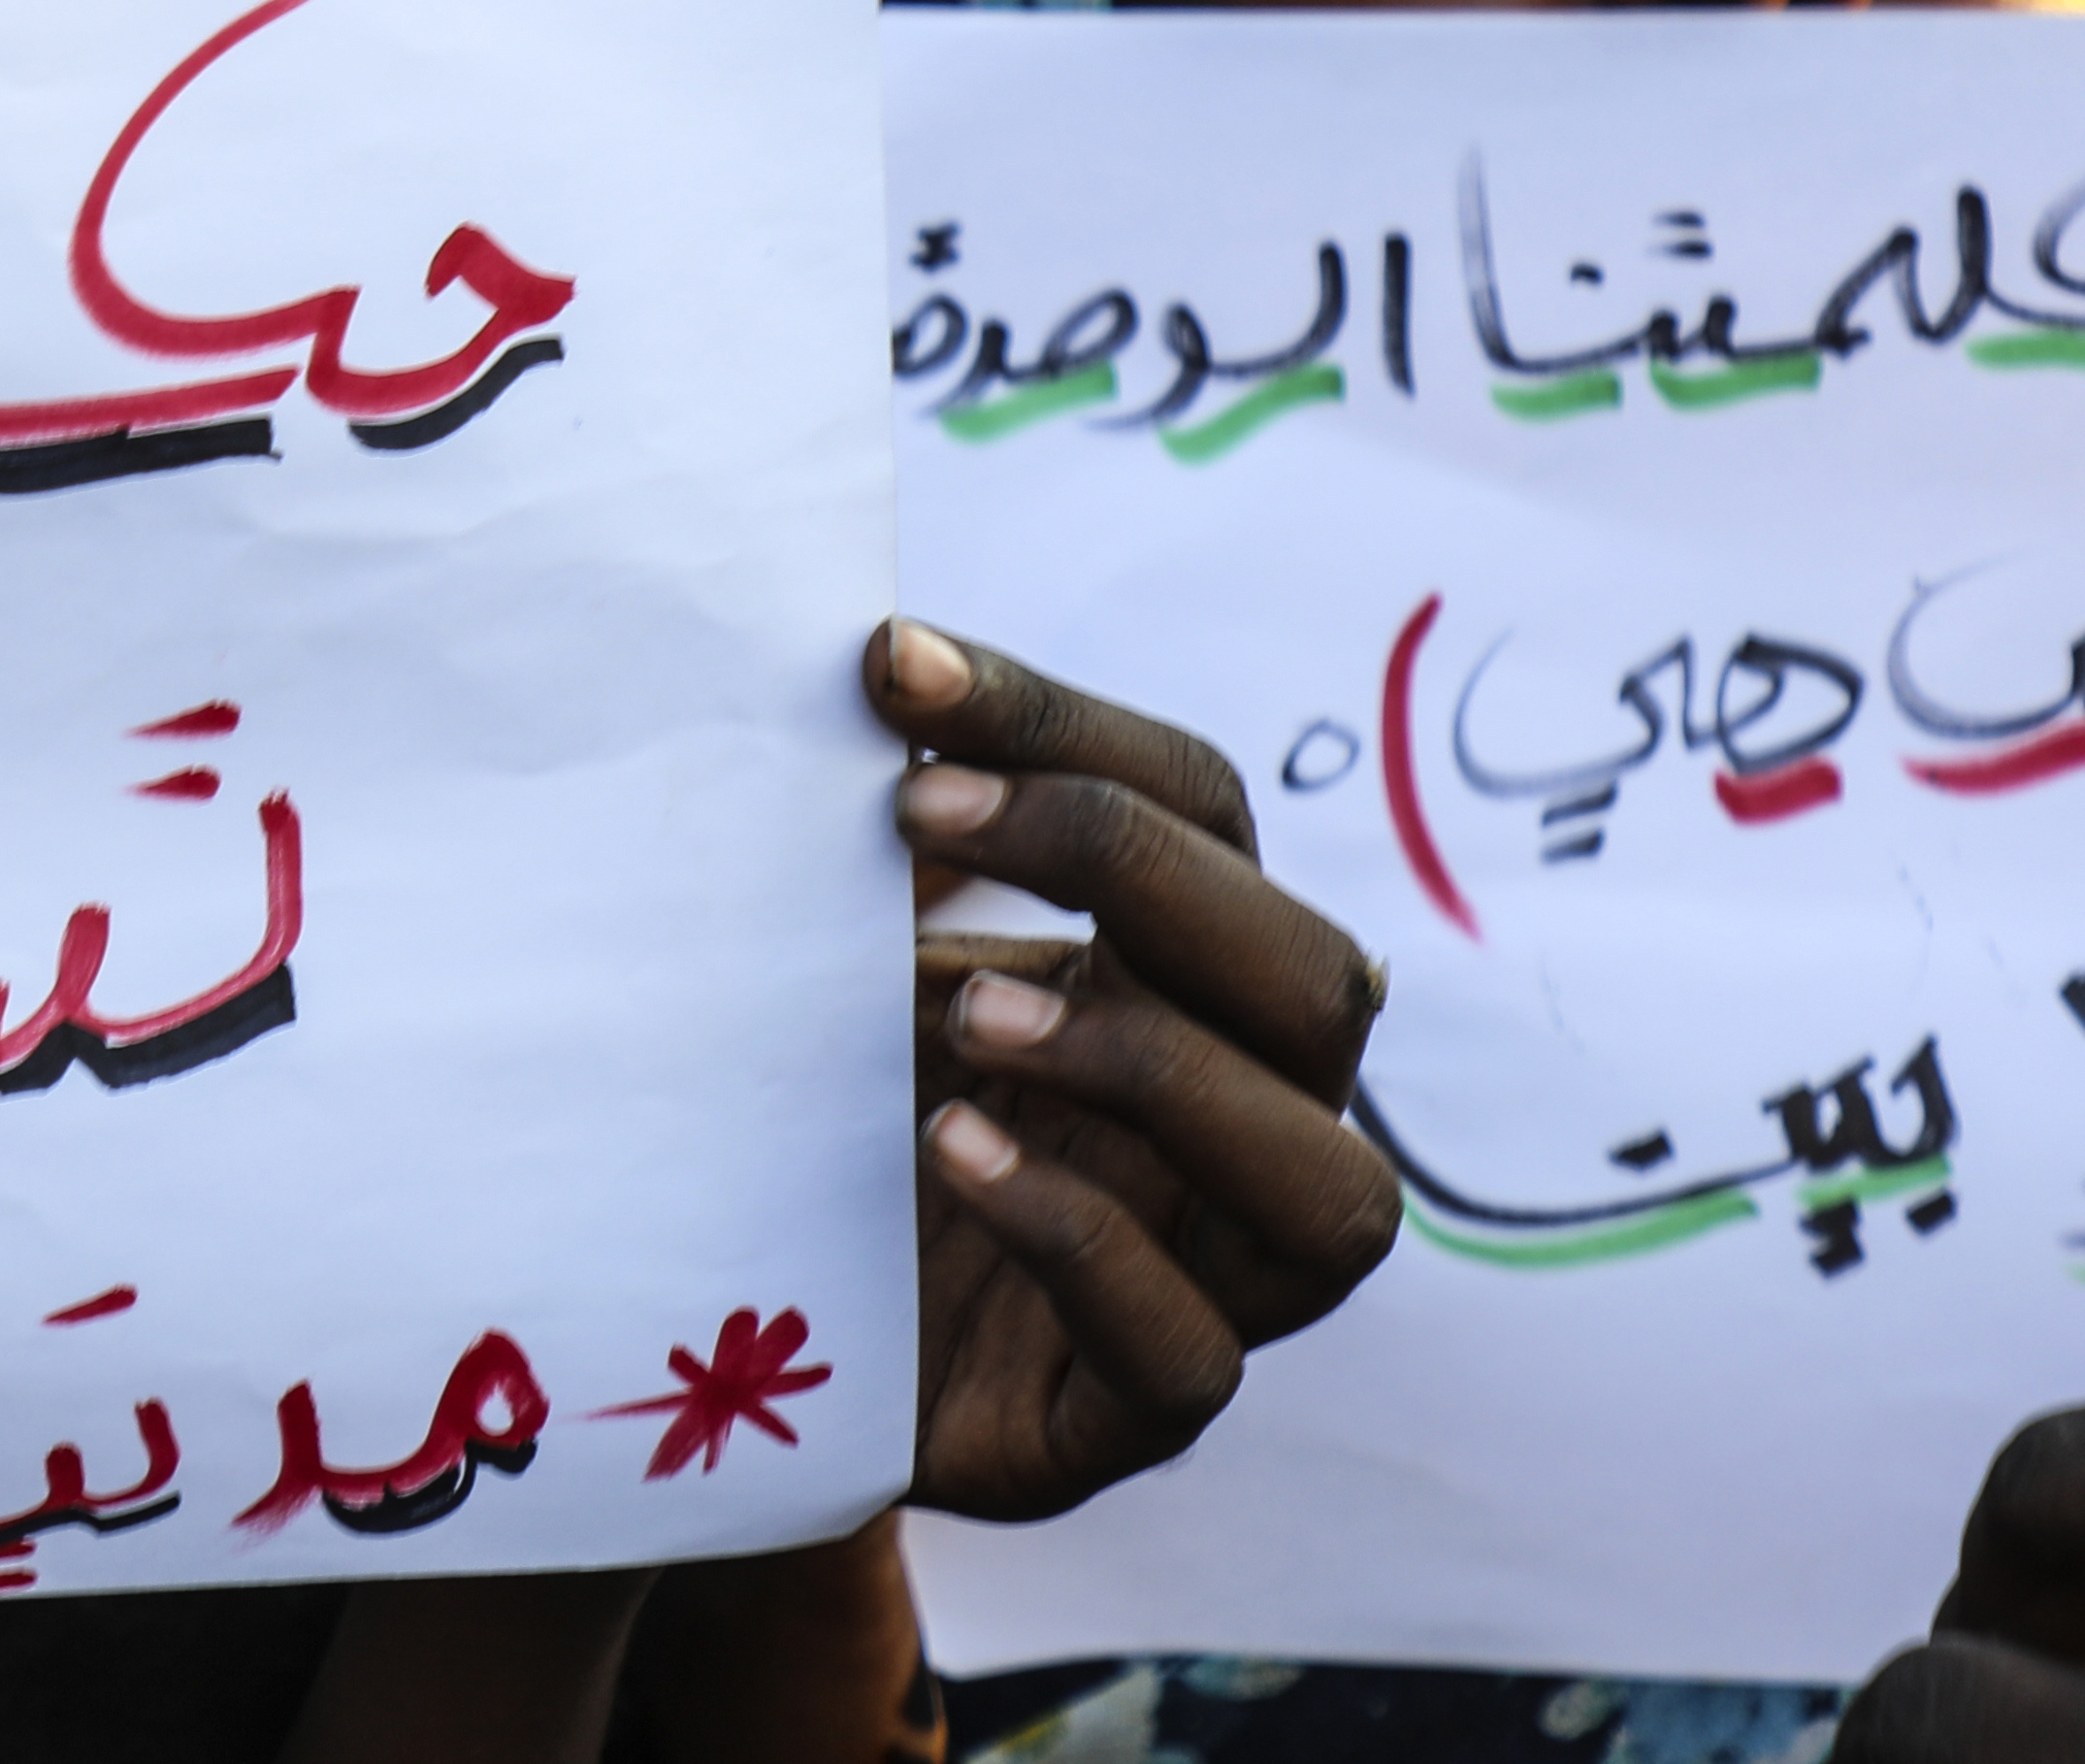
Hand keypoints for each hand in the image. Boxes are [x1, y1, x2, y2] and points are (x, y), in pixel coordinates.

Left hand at [876, 619, 1398, 1522]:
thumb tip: (858, 670)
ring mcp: (1211, 1284)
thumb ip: (891, 846)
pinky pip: (1186, 1355)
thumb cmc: (828, 1114)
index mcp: (1187, 981)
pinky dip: (1079, 1239)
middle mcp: (1242, 1125)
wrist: (754, 1347)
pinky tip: (951, 1153)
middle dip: (1133, 870)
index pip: (1206, 810)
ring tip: (966, 1011)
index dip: (1067, 725)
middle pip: (1318, 980)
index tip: (890, 667)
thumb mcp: (857, 961)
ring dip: (1156, 1071)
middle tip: (915, 810)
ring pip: (1330, 1191)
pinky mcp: (1130, 1417)